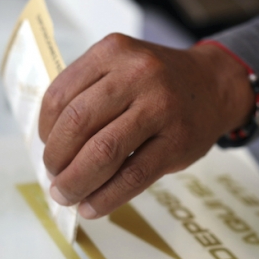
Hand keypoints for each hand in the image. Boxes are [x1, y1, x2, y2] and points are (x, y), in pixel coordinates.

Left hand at [39, 35, 252, 218]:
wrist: (214, 85)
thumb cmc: (156, 83)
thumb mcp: (120, 67)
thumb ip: (87, 94)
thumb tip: (50, 147)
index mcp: (112, 52)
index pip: (60, 96)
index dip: (45, 130)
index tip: (47, 147)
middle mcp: (136, 74)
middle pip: (78, 124)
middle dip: (56, 160)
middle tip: (55, 178)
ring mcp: (160, 107)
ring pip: (103, 152)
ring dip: (76, 182)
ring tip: (68, 195)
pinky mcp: (177, 141)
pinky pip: (133, 176)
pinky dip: (106, 197)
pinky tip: (92, 207)